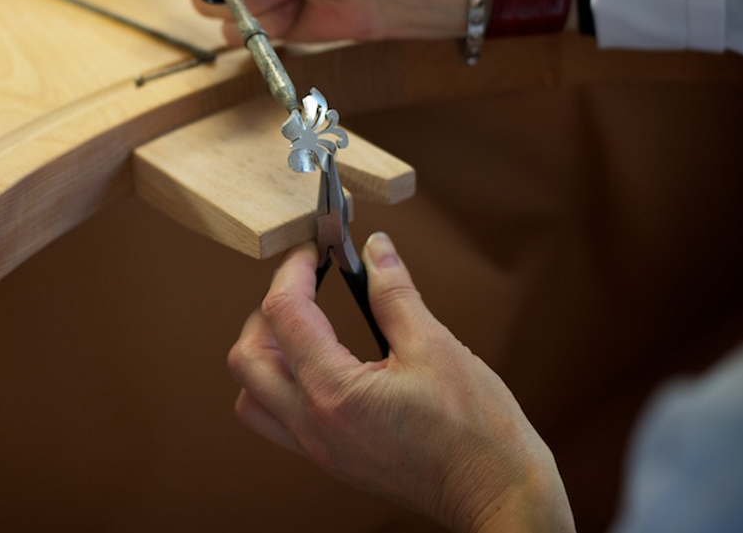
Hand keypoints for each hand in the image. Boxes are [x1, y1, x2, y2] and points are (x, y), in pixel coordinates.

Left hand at [228, 233, 574, 532]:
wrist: (496, 494)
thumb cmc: (476, 432)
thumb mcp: (435, 345)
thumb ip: (394, 293)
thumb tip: (375, 252)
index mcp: (335, 393)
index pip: (284, 315)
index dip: (292, 270)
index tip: (311, 249)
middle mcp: (314, 425)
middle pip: (246, 360)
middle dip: (264, 312)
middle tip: (301, 285)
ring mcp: (318, 448)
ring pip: (252, 397)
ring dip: (264, 355)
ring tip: (302, 326)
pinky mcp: (330, 458)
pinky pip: (278, 419)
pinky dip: (282, 384)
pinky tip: (319, 362)